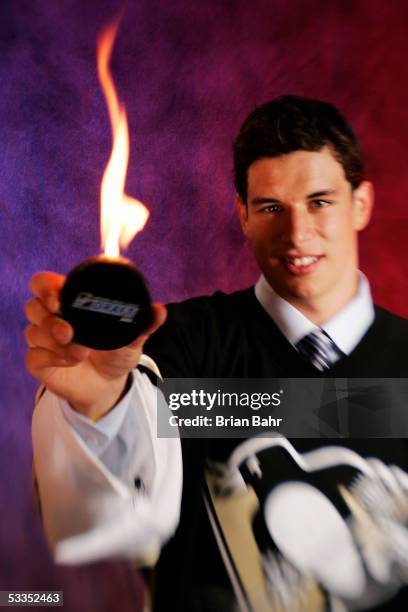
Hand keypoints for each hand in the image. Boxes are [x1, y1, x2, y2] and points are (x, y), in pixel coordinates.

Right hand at [25, 271, 166, 419]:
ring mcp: (43, 340)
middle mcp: (51, 317)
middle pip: (32, 306)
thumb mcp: (132, 337)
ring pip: (33, 332)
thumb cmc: (116, 351)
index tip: (58, 297)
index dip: (46, 287)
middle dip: (48, 317)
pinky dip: (52, 358)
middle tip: (68, 331)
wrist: (109, 384)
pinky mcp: (39, 362)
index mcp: (69, 302)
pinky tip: (72, 361)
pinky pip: (34, 356)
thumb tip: (160, 310)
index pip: (44, 284)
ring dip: (56, 343)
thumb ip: (144, 323)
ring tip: (81, 352)